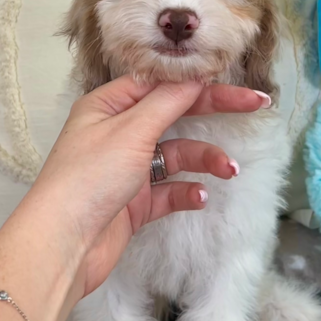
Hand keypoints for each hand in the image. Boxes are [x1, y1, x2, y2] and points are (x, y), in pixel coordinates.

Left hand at [23, 77, 268, 296]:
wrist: (63, 244)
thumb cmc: (89, 177)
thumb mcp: (131, 130)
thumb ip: (167, 102)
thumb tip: (195, 76)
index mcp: (108, 106)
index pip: (162, 84)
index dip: (200, 81)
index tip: (234, 79)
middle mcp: (117, 133)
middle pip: (173, 114)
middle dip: (213, 111)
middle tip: (257, 106)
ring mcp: (126, 169)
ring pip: (176, 155)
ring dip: (204, 160)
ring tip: (228, 170)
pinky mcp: (133, 204)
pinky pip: (168, 191)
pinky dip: (186, 192)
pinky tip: (198, 197)